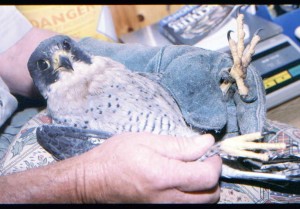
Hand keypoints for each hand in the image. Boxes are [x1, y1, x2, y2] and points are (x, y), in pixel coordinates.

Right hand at [75, 132, 221, 202]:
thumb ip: (179, 144)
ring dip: (204, 189)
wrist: (92, 182)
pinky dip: (192, 197)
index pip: (207, 176)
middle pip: (210, 196)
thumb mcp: (145, 141)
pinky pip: (186, 208)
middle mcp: (167, 200)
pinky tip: (180, 183)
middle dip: (213, 178)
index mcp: (163, 176)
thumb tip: (206, 143)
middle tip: (202, 162)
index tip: (210, 152)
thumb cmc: (114, 158)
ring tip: (191, 172)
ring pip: (201, 205)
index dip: (215, 163)